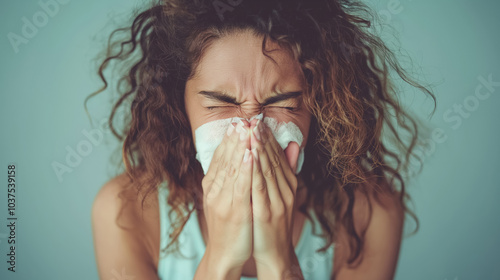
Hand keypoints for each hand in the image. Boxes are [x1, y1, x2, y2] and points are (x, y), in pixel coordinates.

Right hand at [199, 120, 253, 274]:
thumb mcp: (226, 199)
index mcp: (212, 186)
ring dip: (239, 146)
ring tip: (246, 128)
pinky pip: (240, 186)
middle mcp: (214, 189)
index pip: (220, 157)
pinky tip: (250, 154)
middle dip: (234, 137)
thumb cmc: (228, 226)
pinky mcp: (234, 210)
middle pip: (225, 159)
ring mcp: (223, 200)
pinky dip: (244, 169)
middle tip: (241, 118)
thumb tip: (237, 158)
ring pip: (232, 168)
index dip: (228, 139)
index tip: (236, 122)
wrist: (224, 254)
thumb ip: (231, 178)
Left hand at [248, 119, 303, 278]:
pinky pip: (259, 187)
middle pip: (273, 159)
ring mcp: (277, 201)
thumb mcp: (282, 194)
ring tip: (251, 130)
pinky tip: (249, 156)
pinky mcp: (266, 212)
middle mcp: (285, 190)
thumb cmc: (273, 222)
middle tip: (254, 119)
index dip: (269, 137)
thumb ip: (286, 170)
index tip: (259, 120)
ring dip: (259, 148)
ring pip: (267, 169)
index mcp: (289, 184)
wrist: (274, 252)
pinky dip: (254, 170)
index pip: (278, 155)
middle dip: (263, 138)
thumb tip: (293, 145)